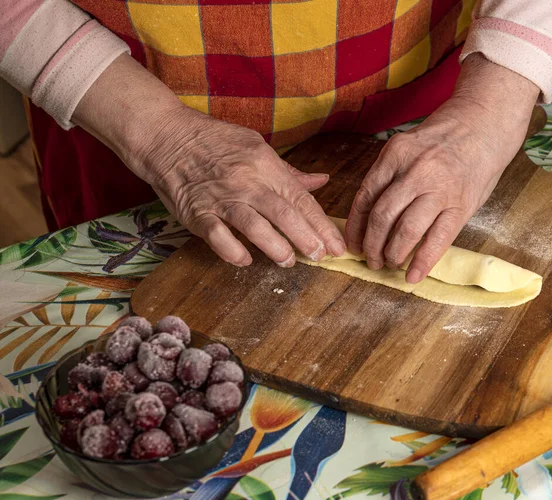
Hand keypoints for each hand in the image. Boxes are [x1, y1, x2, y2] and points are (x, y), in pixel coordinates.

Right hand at [73, 55, 344, 266]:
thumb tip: (322, 182)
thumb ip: (288, 172)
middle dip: (306, 238)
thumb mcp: (256, 146)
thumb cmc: (214, 141)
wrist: (166, 136)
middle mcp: (246, 181)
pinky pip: (218, 237)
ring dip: (275, 247)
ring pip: (255, 227)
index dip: (322, 225)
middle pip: (283, 213)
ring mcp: (221, 198)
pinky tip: (245, 260)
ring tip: (288, 261)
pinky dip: (233, 252)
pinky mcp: (197, 213)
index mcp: (264, 163)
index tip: (337, 246)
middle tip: (320, 256)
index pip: (301, 198)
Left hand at [345, 54, 539, 282]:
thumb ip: (389, 176)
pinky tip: (413, 275)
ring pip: (406, 230)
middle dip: (371, 245)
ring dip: (393, 254)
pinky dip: (422, 261)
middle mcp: (415, 171)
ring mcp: (439, 189)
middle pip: (382, 216)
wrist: (486, 123)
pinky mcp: (461, 205)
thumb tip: (368, 216)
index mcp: (395, 154)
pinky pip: (438, 239)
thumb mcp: (407, 147)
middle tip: (370, 259)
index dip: (355, 226)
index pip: (365, 196)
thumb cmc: (442, 139)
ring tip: (389, 264)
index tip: (352, 243)